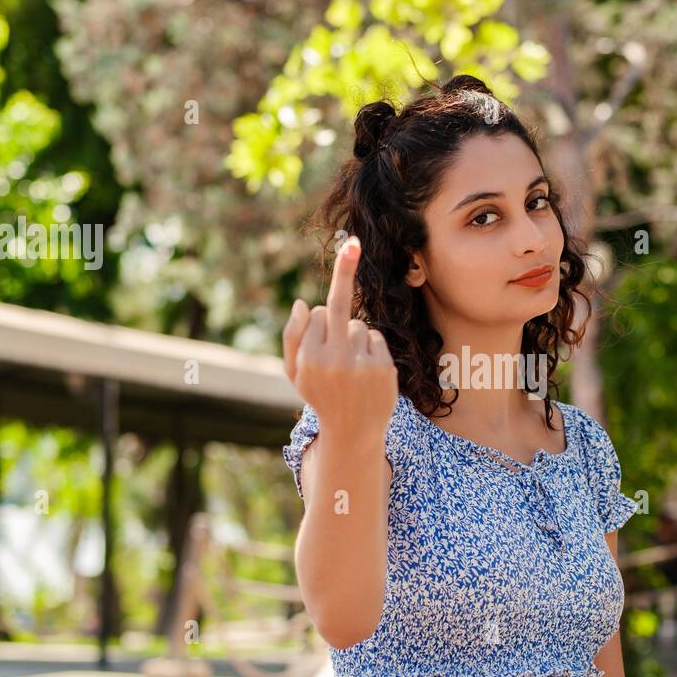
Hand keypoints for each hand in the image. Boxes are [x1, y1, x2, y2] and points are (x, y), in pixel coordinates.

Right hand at [282, 235, 397, 441]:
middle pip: (338, 306)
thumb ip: (293, 337)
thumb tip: (302, 303)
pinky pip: (376, 338)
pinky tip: (366, 372)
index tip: (324, 298)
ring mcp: (360, 364)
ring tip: (351, 369)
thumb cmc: (320, 395)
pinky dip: (371, 348)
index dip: (319, 322)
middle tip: (352, 243)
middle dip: (345, 270)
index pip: (317, 314)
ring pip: (358, 325)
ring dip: (354, 338)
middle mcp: (333, 360)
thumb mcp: (295, 372)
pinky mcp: (383, 368)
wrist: (352, 432)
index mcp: (308, 358)